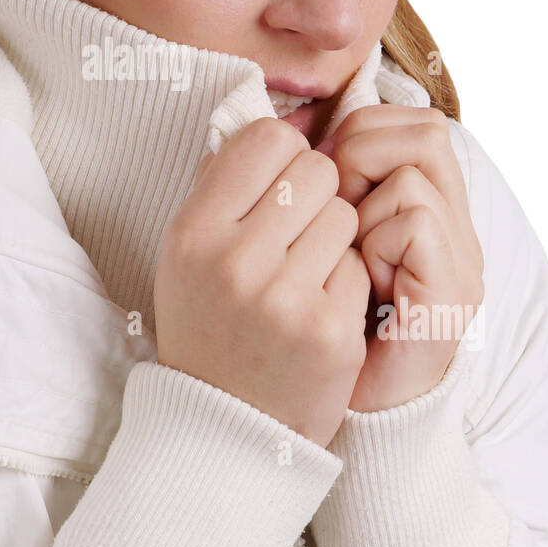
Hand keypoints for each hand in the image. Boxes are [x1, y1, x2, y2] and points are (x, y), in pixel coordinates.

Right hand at [154, 117, 371, 447]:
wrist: (224, 426)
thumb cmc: (209, 323)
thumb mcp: (187, 253)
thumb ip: (222, 186)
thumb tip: (271, 120)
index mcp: (194, 231)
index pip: (267, 139)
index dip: (284, 156)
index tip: (277, 188)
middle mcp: (234, 261)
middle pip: (316, 172)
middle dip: (316, 196)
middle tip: (296, 235)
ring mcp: (283, 298)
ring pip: (345, 216)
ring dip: (334, 239)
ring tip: (305, 274)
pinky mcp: (329, 331)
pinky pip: (360, 266)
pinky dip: (347, 284)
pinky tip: (319, 310)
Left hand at [319, 104, 482, 411]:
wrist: (339, 408)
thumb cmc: (314, 325)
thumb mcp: (313, 241)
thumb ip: (315, 186)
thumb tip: (284, 124)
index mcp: (421, 203)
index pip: (408, 119)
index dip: (357, 129)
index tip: (316, 170)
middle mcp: (452, 222)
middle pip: (423, 129)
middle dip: (361, 153)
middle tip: (329, 204)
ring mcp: (459, 254)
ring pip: (414, 170)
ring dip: (362, 203)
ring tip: (347, 250)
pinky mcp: (455, 286)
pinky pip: (414, 218)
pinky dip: (376, 241)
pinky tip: (365, 281)